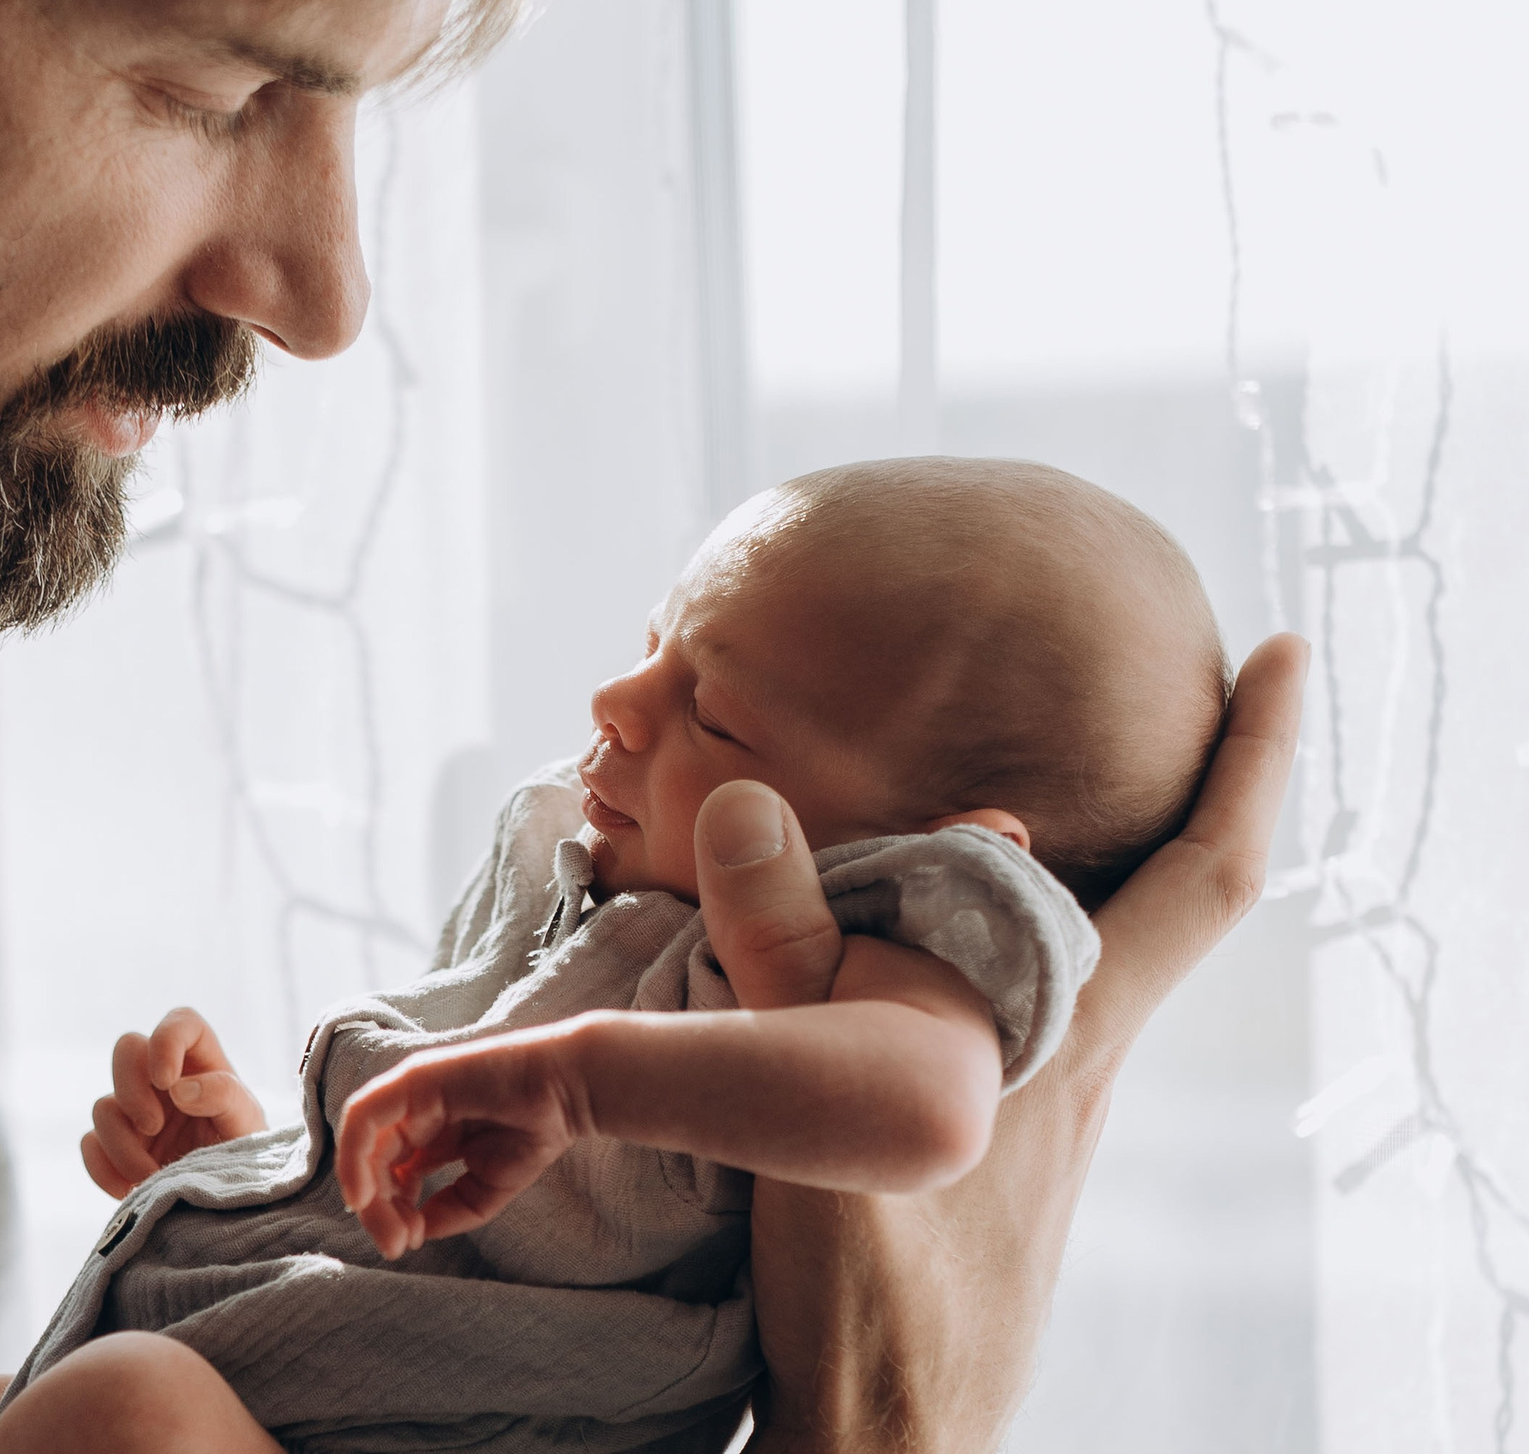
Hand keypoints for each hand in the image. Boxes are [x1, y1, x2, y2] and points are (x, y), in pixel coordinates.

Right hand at [81, 1007, 267, 1198]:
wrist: (228, 1206)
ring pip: (103, 1106)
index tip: (166, 1080)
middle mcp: (163, 1080)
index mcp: (201, 1062)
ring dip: (121, 1143)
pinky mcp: (116, 1147)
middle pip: (125, 1050)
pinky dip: (103, 1167)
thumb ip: (225, 1097)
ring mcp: (135, 1113)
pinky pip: (90, 1145)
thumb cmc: (246, 1155)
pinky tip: (130, 1188)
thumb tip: (180, 1089)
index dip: (166, 1040)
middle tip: (153, 1126)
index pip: (181, 1023)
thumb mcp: (249, 1124)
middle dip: (131, 1089)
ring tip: (152, 1175)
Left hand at [334, 1020, 590, 1259]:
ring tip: (389, 1228)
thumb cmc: (533, 1133)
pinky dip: (354, 1156)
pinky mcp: (411, 1079)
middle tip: (395, 1244)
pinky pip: (364, 1117)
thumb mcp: (483, 1191)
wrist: (566, 1094)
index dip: (389, 1212)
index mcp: (426, 1135)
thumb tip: (411, 1233)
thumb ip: (446, 1212)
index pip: (388, 1174)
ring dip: (366, 1193)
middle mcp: (411, 1112)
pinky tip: (366, 1194)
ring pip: (362, 1145)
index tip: (406, 1243)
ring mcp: (409, 1093)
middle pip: (371, 1164)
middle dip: (376, 1211)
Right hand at [743, 633, 1307, 1452]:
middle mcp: (1075, 1049)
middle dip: (1170, 778)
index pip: (1208, 871)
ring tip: (994, 781)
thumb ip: (786, 957)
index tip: (1284, 654)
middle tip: (1144, 675)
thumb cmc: (880, 1300)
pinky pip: (1003, 993)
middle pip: (1157, 890)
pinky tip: (902, 926)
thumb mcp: (822, 1111)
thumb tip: (745, 799)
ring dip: (1059, 855)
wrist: (892, 1440)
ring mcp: (1035, 1098)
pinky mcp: (982, 1133)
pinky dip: (978, 925)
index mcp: (1072, 1028)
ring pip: (1070, 942)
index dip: (1260, 757)